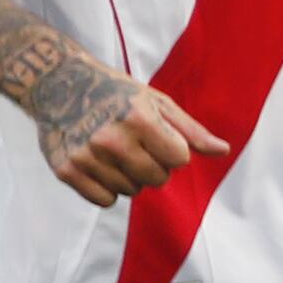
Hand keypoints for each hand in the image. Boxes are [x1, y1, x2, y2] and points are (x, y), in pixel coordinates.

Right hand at [33, 68, 228, 204]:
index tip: (158, 136)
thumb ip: (191, 131)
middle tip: (135, 144)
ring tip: (114, 151)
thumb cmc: (116, 92)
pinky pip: (104, 200)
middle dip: (154, 166)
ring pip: (131, 191)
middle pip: (157, 180)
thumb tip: (223, 151)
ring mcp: (86, 156)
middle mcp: (111, 139)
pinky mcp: (66, 170)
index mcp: (138, 119)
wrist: (58, 83)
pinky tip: (99, 165)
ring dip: (129, 177)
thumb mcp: (157, 102)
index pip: (179, 160)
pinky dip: (107, 188)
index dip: (173, 150)